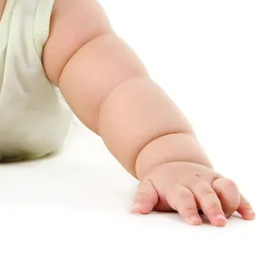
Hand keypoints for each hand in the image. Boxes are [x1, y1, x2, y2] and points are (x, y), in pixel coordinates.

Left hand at [132, 161, 254, 225]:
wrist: (172, 161)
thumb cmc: (162, 182)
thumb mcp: (148, 186)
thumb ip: (144, 198)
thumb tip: (136, 210)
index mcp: (177, 185)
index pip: (183, 197)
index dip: (188, 209)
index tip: (194, 221)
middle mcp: (196, 182)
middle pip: (206, 193)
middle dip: (213, 207)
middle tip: (218, 222)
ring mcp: (210, 181)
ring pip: (225, 187)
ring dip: (231, 201)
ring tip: (234, 215)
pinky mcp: (221, 183)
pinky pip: (235, 191)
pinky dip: (243, 202)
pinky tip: (248, 214)